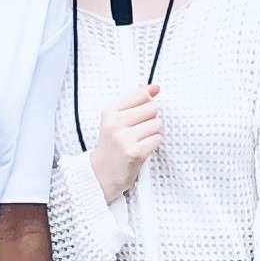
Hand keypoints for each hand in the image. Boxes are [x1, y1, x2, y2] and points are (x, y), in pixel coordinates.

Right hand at [90, 84, 161, 203]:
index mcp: (110, 111)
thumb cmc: (111, 144)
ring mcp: (125, 138)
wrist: (102, 173)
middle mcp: (115, 123)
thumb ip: (136, 100)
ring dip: (154, 131)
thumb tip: (155, 87)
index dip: (148, 100)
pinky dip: (154, 143)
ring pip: (157, 123)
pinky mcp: (135, 152)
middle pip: (152, 107)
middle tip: (141, 127)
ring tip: (142, 138)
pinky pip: (157, 139)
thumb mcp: (116, 118)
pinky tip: (144, 146)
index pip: (141, 94)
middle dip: (152, 117)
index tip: (144, 108)